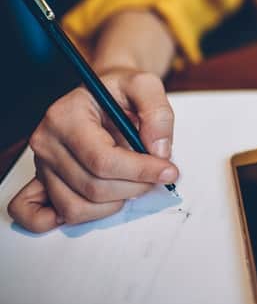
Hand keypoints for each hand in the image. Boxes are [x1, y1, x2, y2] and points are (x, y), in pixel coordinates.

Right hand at [7, 68, 177, 232]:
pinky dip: (70, 218)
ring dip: (114, 204)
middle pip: (93, 187)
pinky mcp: (41, 181)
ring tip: (133, 182)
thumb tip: (159, 151)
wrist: (100, 92)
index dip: (141, 171)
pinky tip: (97, 206)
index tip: (169, 172)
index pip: (102, 160)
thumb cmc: (119, 89)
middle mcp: (47, 142)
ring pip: (76, 207)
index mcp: (66, 116)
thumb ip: (158, 113)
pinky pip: (40, 215)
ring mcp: (41, 165)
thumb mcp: (145, 85)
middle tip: (157, 175)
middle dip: (135, 187)